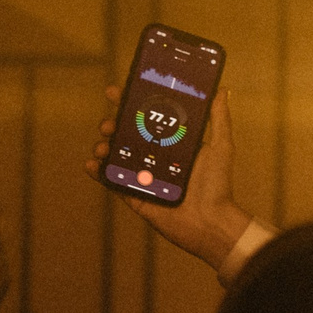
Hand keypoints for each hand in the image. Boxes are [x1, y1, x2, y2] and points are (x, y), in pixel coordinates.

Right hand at [91, 85, 254, 272]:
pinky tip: (91, 163)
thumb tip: (221, 90)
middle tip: (108, 123)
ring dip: (103, 145)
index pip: (147, 117)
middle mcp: (155, 156)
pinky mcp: (135, 194)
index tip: (116, 91)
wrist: (210, 222)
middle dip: (111, 123)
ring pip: (115, 154)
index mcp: (172, 143)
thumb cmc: (218, 186)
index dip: (129, 102)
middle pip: (125, 133)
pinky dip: (97, 170)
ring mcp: (143, 175)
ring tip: (103, 144)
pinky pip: (111, 180)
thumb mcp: (221, 147)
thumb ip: (219, 119)